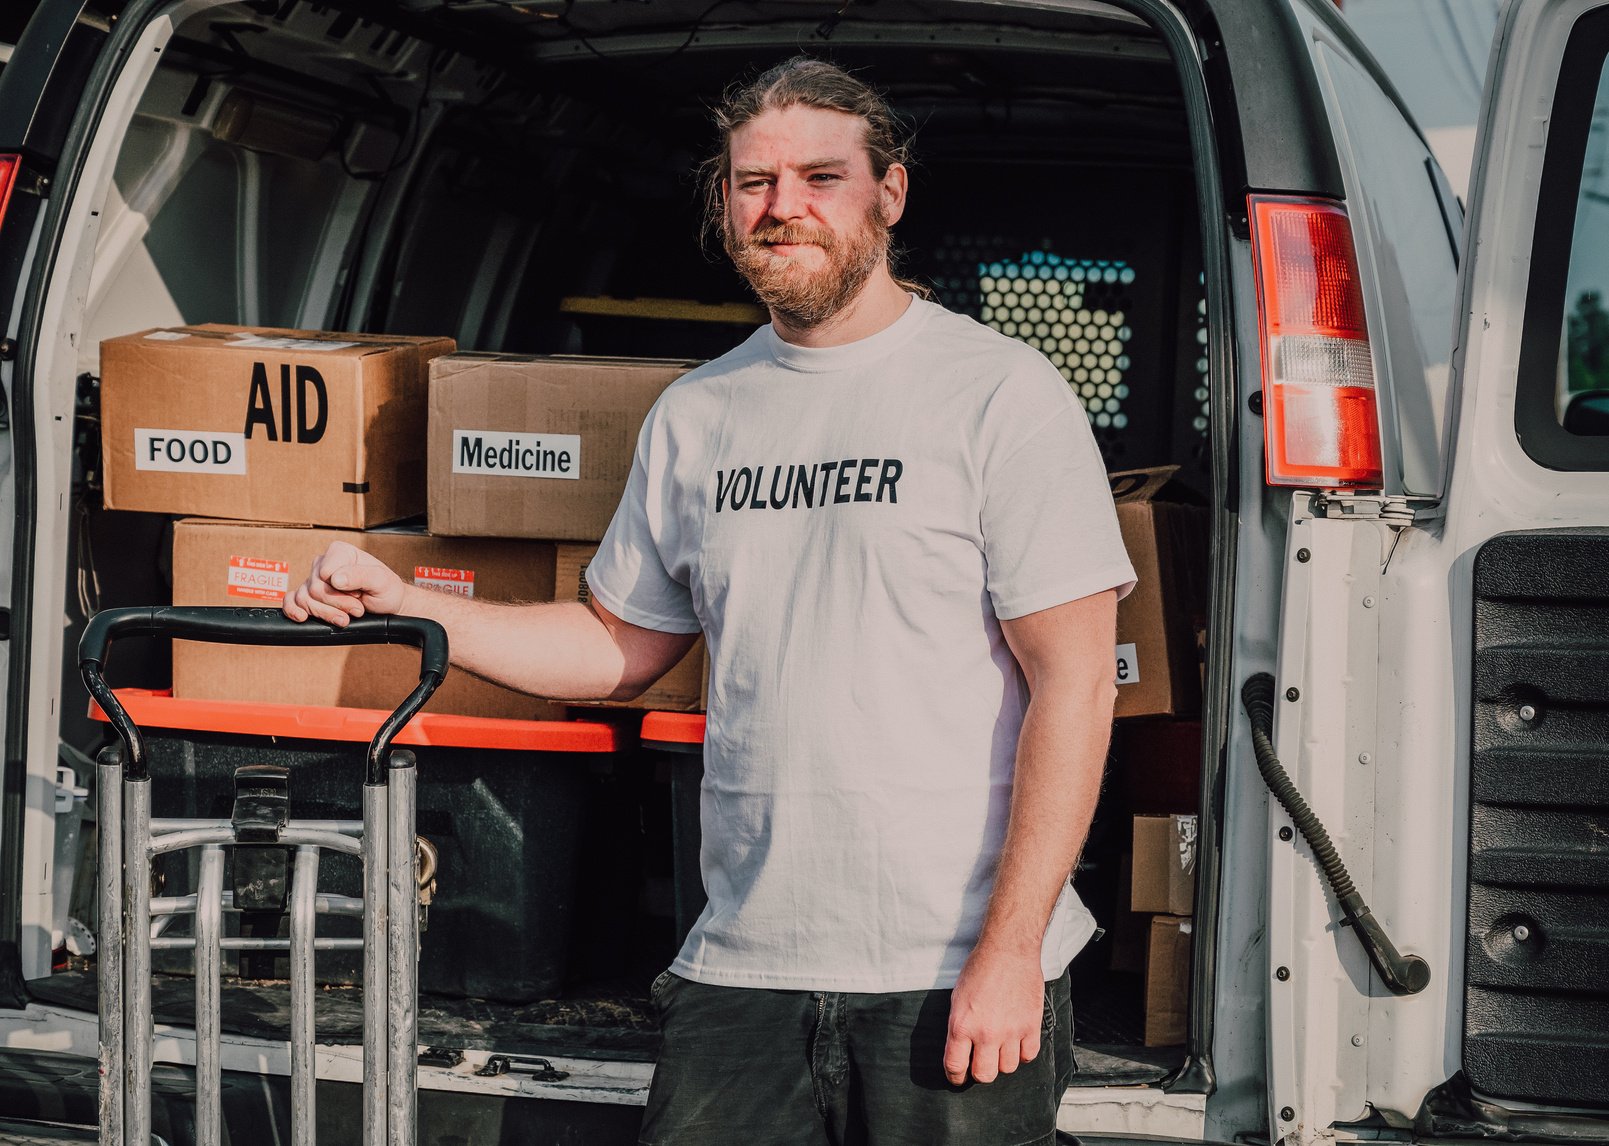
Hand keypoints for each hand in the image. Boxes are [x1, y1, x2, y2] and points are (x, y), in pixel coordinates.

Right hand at [282, 541, 405, 625]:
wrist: (386, 605)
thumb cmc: (385, 589)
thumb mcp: (380, 580)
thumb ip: (360, 575)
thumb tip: (334, 578)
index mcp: (340, 552)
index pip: (325, 573)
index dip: (342, 590)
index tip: (360, 596)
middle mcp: (323, 563)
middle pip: (315, 589)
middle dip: (337, 605)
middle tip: (357, 609)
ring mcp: (314, 580)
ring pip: (304, 598)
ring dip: (325, 613)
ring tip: (345, 618)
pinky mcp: (308, 595)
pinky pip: (290, 600)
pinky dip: (293, 610)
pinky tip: (302, 617)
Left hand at [943, 944, 1043, 1084]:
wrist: (1008, 950)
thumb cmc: (980, 969)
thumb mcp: (957, 998)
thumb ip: (959, 1027)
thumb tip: (961, 1050)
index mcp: (962, 1025)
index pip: (955, 1067)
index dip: (955, 1077)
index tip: (958, 1077)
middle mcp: (986, 1033)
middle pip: (984, 1075)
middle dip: (980, 1072)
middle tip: (980, 1061)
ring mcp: (1011, 1031)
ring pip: (1007, 1068)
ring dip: (1002, 1061)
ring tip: (1000, 1046)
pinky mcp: (1031, 1026)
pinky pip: (1028, 1056)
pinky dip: (1022, 1053)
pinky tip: (1017, 1042)